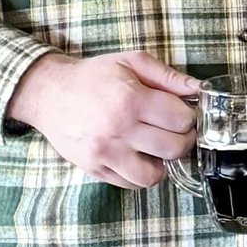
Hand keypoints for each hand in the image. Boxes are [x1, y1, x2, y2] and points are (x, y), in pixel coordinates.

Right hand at [9, 49, 198, 188]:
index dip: (188, 116)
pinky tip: (138, 155)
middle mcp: (118, 130)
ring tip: (156, 147)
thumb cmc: (93, 76)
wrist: (48, 93)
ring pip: (153, 175)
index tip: (182, 112)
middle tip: (174, 130)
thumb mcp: (131, 62)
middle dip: (182, 139)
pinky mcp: (94, 169)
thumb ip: (168, 76)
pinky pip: (131, 183)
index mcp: (131, 100)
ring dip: (162, 162)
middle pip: (174, 148)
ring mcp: (104, 153)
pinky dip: (141, 174)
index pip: (181, 119)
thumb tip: (198, 88)